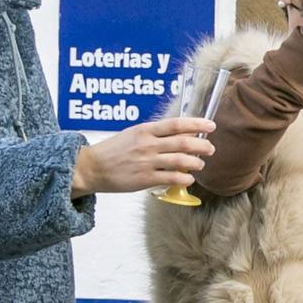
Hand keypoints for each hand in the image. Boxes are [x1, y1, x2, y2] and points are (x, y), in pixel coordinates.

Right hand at [72, 116, 215, 197]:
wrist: (91, 168)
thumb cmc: (113, 150)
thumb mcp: (134, 134)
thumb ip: (156, 134)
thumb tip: (183, 134)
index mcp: (145, 130)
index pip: (177, 124)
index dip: (197, 124)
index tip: (211, 126)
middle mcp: (148, 144)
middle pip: (184, 143)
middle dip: (202, 145)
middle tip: (210, 148)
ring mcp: (146, 162)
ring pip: (181, 161)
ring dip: (196, 163)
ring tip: (200, 164)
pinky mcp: (144, 179)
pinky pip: (171, 178)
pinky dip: (184, 178)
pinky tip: (188, 179)